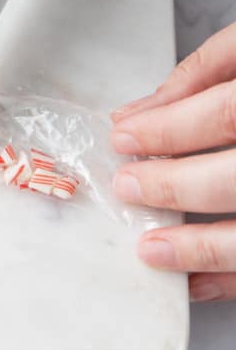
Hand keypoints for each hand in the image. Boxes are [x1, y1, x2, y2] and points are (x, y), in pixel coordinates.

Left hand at [111, 22, 235, 301]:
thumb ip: (206, 69)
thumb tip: (143, 110)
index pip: (225, 114)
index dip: (167, 128)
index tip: (124, 136)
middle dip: (174, 187)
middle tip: (128, 186)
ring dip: (200, 248)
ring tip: (151, 248)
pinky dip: (231, 279)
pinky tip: (196, 280)